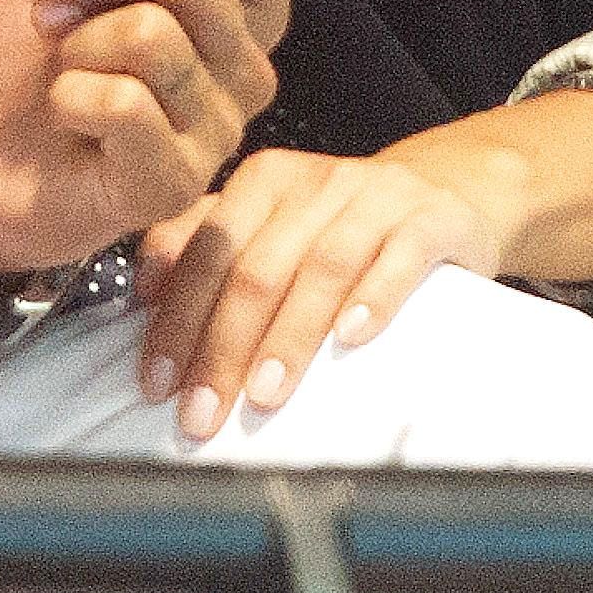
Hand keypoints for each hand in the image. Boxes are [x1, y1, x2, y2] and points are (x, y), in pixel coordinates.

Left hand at [134, 144, 517, 441]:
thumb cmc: (343, 223)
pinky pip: (401, 258)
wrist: (449, 188)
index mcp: (263, 181)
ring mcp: (376, 198)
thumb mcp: (272, 222)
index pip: (206, 252)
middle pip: (256, 268)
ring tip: (265, 393)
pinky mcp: (433, 220)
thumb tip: (144, 291)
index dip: (177, 319)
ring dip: (289, 337)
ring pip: (322, 268)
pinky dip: (374, 299)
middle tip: (202, 410)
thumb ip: (204, 244)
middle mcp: (315, 183)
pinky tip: (352, 338)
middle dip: (222, 347)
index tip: (157, 382)